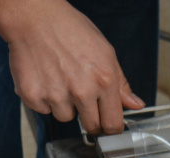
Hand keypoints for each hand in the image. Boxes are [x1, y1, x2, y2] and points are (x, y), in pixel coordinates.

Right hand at [0, 0, 144, 134]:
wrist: (33, 17)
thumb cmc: (70, 30)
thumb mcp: (106, 53)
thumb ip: (121, 83)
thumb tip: (136, 104)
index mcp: (104, 81)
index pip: (113, 124)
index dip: (111, 128)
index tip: (108, 126)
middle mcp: (82, 91)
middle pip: (91, 127)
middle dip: (89, 119)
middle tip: (82, 100)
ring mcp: (57, 95)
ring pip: (65, 117)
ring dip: (64, 106)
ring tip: (60, 81)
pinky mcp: (33, 95)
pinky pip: (43, 110)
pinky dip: (43, 99)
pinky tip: (45, 79)